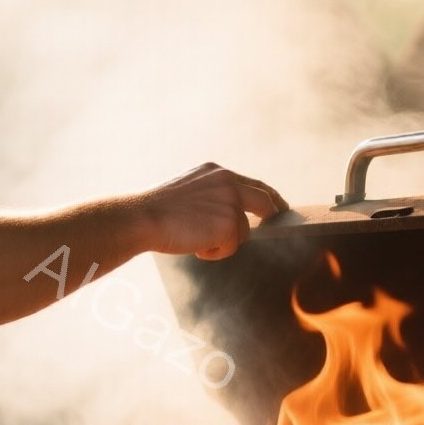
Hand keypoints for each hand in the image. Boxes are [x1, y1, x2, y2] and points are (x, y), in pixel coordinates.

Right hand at [136, 163, 288, 260]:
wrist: (143, 218)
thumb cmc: (157, 211)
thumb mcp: (189, 191)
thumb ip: (212, 196)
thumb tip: (231, 217)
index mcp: (217, 172)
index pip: (251, 183)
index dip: (267, 195)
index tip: (276, 204)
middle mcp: (228, 182)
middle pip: (265, 199)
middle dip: (275, 211)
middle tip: (280, 220)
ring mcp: (231, 202)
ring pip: (243, 231)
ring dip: (222, 242)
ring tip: (194, 239)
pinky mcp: (230, 223)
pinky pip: (231, 247)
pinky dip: (215, 253)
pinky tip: (195, 245)